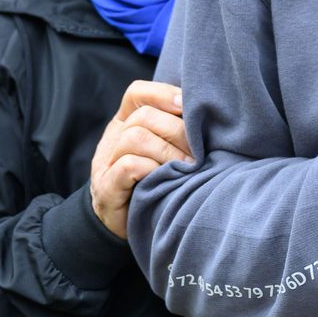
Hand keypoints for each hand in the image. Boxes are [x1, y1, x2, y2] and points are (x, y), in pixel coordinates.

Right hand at [89, 80, 190, 237]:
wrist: (123, 223)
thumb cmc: (152, 181)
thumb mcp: (163, 151)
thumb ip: (175, 132)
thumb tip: (211, 116)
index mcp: (126, 122)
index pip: (137, 93)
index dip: (164, 93)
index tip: (188, 106)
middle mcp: (113, 137)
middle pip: (143, 116)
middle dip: (177, 131)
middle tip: (198, 151)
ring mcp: (106, 162)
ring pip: (135, 138)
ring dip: (169, 151)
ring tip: (189, 167)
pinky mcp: (107, 187)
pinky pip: (129, 165)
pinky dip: (153, 168)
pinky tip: (168, 178)